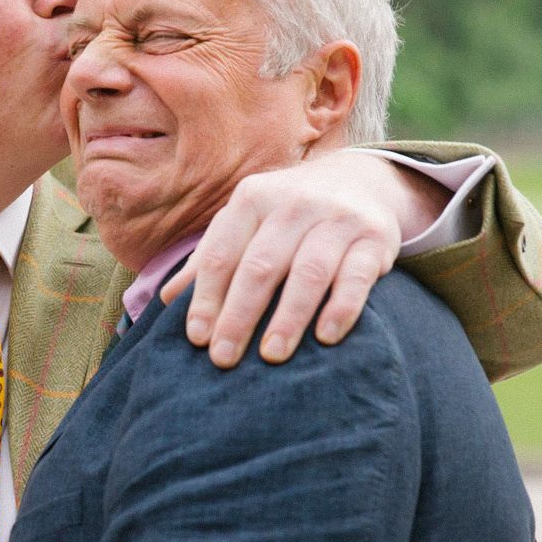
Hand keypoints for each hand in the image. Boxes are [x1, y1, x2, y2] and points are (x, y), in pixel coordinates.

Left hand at [161, 151, 448, 367]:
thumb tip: (166, 300)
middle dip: (240, 315)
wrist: (360, 182)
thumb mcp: (246, 224)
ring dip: (288, 317)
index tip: (197, 338)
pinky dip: (342, 308)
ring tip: (271, 357)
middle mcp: (294, 204)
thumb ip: (211, 259)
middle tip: (224, 358)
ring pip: (309, 272)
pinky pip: (357, 276)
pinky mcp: (376, 238)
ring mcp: (338, 219)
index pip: (223, 254)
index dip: (207, 297)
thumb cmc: (286, 217)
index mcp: (253, 199)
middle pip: (262, 266)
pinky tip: (326, 338)